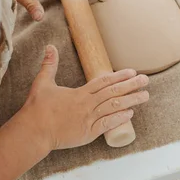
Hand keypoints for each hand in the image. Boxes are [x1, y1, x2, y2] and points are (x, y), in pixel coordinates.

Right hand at [24, 45, 148, 150]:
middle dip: (131, 86)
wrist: (33, 131)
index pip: (104, 81)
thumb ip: (49, 65)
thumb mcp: (42, 82)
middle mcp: (87, 104)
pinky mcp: (88, 133)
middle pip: (113, 92)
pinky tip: (131, 113)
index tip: (132, 72)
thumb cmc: (37, 108)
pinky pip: (107, 124)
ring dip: (131, 101)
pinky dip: (119, 118)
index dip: (119, 76)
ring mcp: (88, 119)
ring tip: (145, 96)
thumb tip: (50, 46)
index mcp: (79, 93)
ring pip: (114, 107)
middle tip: (146, 80)